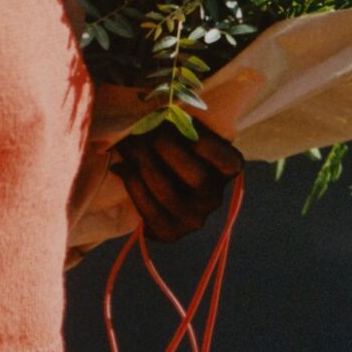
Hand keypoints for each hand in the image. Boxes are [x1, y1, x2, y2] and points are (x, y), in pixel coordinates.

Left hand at [109, 120, 244, 244]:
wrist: (155, 180)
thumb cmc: (171, 145)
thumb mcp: (182, 131)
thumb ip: (178, 124)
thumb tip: (154, 117)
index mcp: (229, 171)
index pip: (229, 163)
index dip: (208, 145)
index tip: (182, 124)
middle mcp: (214, 199)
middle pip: (197, 177)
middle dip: (165, 148)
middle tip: (142, 131)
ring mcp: (194, 220)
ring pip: (168, 192)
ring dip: (143, 165)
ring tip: (128, 145)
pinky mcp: (170, 233)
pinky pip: (149, 211)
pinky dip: (133, 186)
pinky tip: (123, 168)